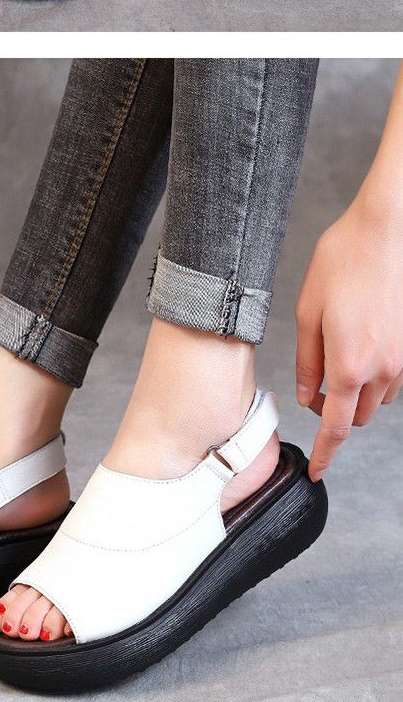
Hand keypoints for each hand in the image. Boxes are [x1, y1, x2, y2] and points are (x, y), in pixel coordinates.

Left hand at [296, 169, 402, 482]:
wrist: (385, 230)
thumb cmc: (343, 261)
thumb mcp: (308, 309)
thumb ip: (307, 360)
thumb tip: (307, 396)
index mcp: (349, 365)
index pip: (336, 428)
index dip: (324, 454)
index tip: (316, 471)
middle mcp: (379, 369)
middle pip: (357, 417)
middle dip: (336, 412)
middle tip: (317, 382)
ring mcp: (399, 358)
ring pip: (376, 400)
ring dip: (357, 394)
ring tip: (339, 354)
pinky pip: (390, 379)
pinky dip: (374, 376)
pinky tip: (360, 344)